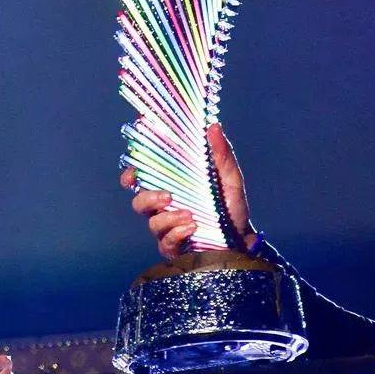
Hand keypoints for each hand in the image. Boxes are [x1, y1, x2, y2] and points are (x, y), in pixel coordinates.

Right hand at [120, 122, 255, 259]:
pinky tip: (193, 227)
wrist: (242, 240)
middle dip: (147, 197)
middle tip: (167, 195)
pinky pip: (165, 241)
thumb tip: (213, 126)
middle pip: (139, 200)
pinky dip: (177, 232)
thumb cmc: (232, 206)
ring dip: (167, 218)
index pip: (144, 175)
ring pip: (151, 222)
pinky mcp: (174, 246)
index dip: (132, 170)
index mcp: (173, 184)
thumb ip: (221, 154)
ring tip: (189, 215)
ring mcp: (167, 227)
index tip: (133, 169)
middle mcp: (165, 205)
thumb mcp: (230, 178)